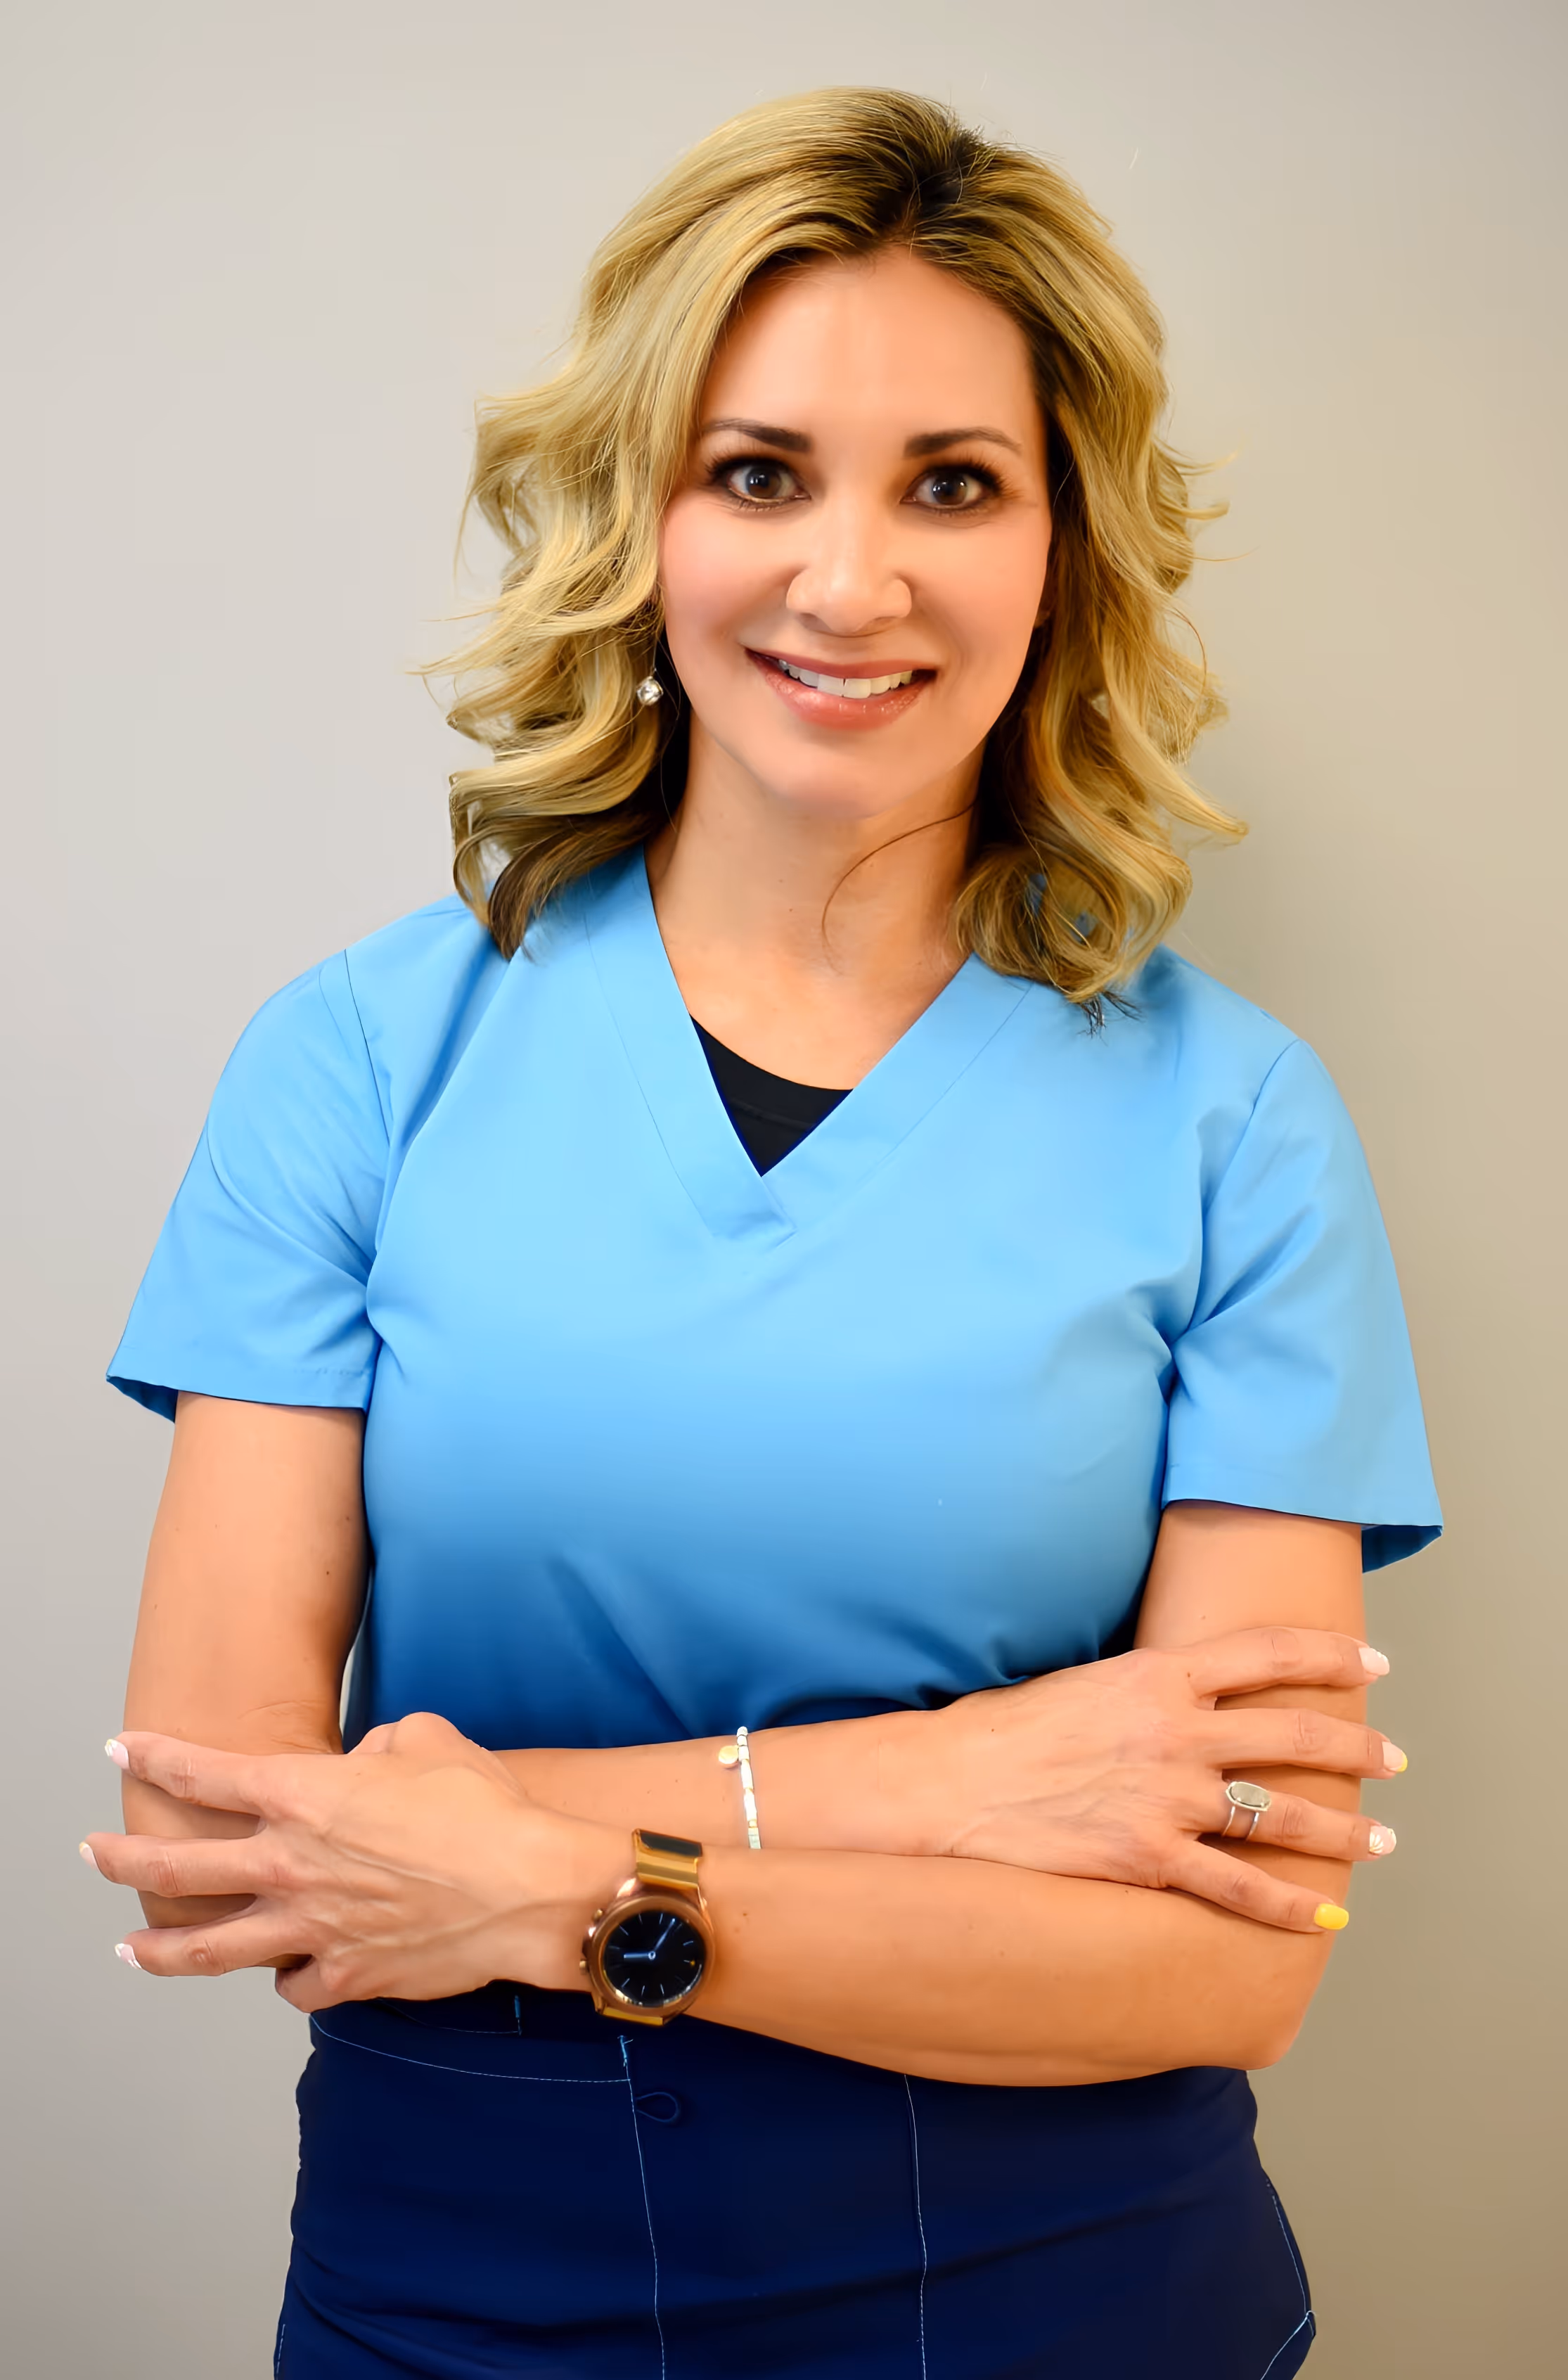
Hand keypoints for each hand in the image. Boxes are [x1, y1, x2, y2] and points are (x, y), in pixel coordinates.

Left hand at [83, 1713, 623, 2010]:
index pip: (203, 1773)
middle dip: (122, 1856)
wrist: (525, 1888)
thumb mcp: (428, 1740)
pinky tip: (287, 1972)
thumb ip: (381, 1745)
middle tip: (92, 1853)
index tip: (120, 1747)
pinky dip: (288, 1977)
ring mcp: (308, 1928)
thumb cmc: (483, 1808)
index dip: (155, 1756)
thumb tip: (370, 1762)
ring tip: (129, 1950)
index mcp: (302, 1795)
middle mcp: (288, 1864)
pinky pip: (293, 1984)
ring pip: (206, 1949)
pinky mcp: (342, 1978)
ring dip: (158, 1948)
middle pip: (175, 1866)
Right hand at [908, 1630, 1402, 1931]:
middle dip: (1358, 1747)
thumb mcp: (1083, 1682)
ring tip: (1380, 1840)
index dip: (1333, 1656)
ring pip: (1284, 1816)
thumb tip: (1187, 1698)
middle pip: (1296, 1734)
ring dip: (1343, 1830)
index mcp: (1157, 1675)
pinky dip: (1290, 1907)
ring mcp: (1165, 1798)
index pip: (1268, 1653)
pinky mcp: (1148, 1860)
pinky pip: (1238, 1889)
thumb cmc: (999, 1732)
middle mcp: (1175, 1732)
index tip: (1375, 1665)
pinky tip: (1325, 1917)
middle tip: (1393, 1759)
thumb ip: (1146, 1690)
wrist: (943, 1787)